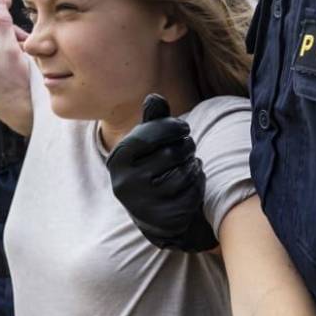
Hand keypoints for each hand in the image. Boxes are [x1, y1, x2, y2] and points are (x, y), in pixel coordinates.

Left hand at [0, 0, 29, 105]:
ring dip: (4, 39)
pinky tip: (15, 54)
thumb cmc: (15, 81)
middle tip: (21, 34)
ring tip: (21, 47)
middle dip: (3, 29)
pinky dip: (0, 50)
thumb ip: (1, 18)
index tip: (8, 1)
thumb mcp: (10, 45)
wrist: (18, 110)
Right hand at [106, 94, 217, 252]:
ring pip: (184, 172)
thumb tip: (155, 98)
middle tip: (189, 146)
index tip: (184, 127)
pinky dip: (198, 181)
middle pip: (170, 153)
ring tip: (190, 163)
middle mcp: (125, 183)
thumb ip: (152, 121)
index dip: (171, 127)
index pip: (147, 136)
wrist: (153, 213)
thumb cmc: (151, 168)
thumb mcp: (146, 144)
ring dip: (194, 163)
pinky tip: (193, 180)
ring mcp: (144, 203)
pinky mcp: (164, 217)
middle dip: (187, 146)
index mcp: (116, 160)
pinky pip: (193, 190)